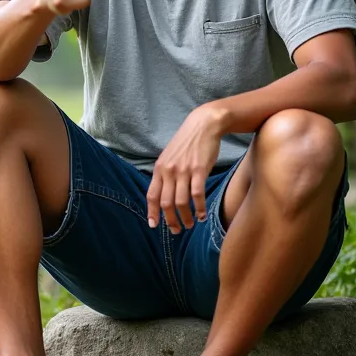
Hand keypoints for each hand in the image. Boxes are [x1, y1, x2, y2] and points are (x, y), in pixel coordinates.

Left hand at [146, 106, 225, 233]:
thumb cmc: (187, 142)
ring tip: (191, 224)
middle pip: (166, 203)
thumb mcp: (170, 156)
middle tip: (177, 230)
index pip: (152, 195)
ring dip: (186, 217)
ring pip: (181, 202)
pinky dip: (200, 208)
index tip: (154, 225)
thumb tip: (164, 194)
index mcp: (159, 168)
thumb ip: (166, 173)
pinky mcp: (199, 170)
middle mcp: (169, 171)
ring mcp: (183, 171)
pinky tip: (202, 215)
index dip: (152, 212)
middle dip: (171, 220)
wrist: (203, 125)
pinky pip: (197, 195)